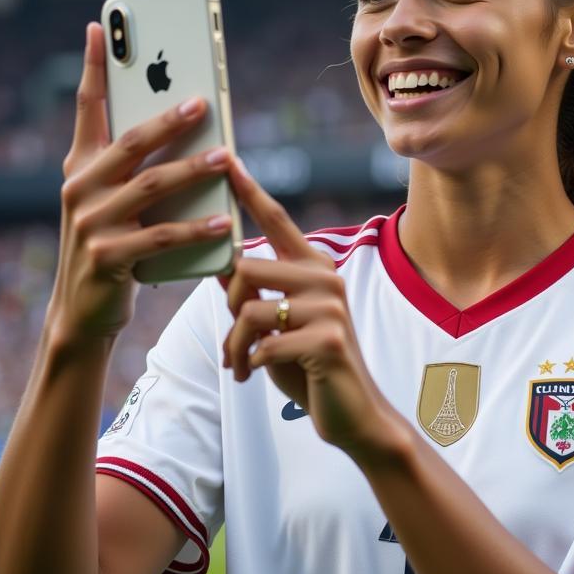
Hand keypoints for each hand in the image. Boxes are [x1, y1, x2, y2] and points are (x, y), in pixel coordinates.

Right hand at [49, 22, 233, 341]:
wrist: (82, 313)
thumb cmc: (110, 248)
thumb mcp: (111, 203)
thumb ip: (133, 167)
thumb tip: (180, 123)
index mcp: (80, 167)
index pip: (87, 108)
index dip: (92, 67)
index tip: (100, 27)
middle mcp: (78, 188)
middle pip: (130, 142)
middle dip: (168, 118)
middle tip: (203, 101)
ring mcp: (90, 223)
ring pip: (151, 186)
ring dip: (193, 169)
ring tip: (227, 156)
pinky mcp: (108, 256)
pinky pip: (162, 235)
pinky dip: (196, 227)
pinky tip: (224, 220)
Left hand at [221, 160, 398, 456]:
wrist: (353, 413)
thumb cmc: (309, 365)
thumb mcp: (276, 323)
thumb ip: (255, 293)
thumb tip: (220, 263)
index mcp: (314, 267)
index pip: (277, 220)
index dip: (249, 191)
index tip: (227, 160)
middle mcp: (325, 278)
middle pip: (245, 268)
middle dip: (228, 308)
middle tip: (234, 340)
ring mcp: (330, 308)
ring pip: (249, 310)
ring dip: (235, 344)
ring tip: (240, 364)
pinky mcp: (327, 341)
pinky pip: (263, 343)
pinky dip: (250, 363)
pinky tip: (258, 374)